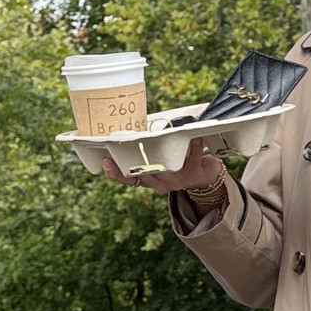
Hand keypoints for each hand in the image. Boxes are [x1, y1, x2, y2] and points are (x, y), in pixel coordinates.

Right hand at [100, 137, 222, 198]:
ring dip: (162, 149)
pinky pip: (192, 158)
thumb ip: (144, 151)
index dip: (115, 173)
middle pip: (143, 173)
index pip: (127, 179)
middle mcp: (160, 183)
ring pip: (165, 166)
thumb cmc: (176, 162)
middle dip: (133, 157)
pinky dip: (193, 146)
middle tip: (124, 142)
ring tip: (158, 135)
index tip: (105, 162)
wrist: (204, 177)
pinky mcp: (193, 174)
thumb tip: (126, 126)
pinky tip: (193, 136)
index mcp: (148, 180)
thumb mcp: (158, 162)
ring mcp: (176, 180)